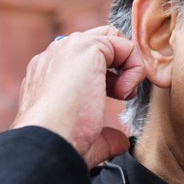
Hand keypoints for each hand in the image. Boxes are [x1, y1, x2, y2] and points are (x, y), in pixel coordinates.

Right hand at [11, 25, 144, 167]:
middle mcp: (55, 56)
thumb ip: (104, 135)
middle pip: (101, 42)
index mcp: (49, 74)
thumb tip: (119, 141)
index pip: (87, 60)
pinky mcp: (86, 47)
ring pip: (113, 40)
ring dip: (128, 67)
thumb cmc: (61, 143)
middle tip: (124, 94)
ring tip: (124, 94)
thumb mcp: (86, 138)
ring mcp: (68, 48)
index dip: (110, 77)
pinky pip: (125, 46)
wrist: (48, 142)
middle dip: (120, 65)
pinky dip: (135, 69)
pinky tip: (124, 93)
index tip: (116, 100)